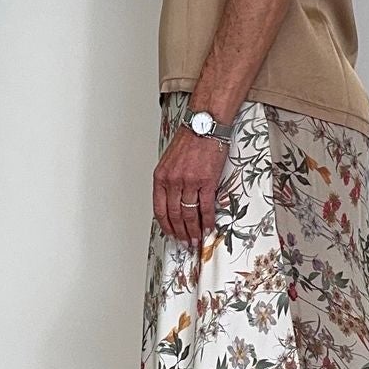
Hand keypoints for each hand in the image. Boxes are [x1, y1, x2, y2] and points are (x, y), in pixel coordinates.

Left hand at [154, 123, 228, 247]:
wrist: (205, 125)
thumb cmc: (189, 140)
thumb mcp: (169, 161)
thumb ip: (168, 182)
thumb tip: (172, 203)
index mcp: (161, 177)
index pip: (160, 209)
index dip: (166, 226)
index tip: (171, 234)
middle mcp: (173, 181)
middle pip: (175, 215)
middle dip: (180, 232)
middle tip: (186, 242)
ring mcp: (190, 182)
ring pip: (190, 214)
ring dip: (194, 230)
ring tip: (197, 239)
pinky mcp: (207, 181)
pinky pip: (206, 206)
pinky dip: (208, 220)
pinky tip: (209, 227)